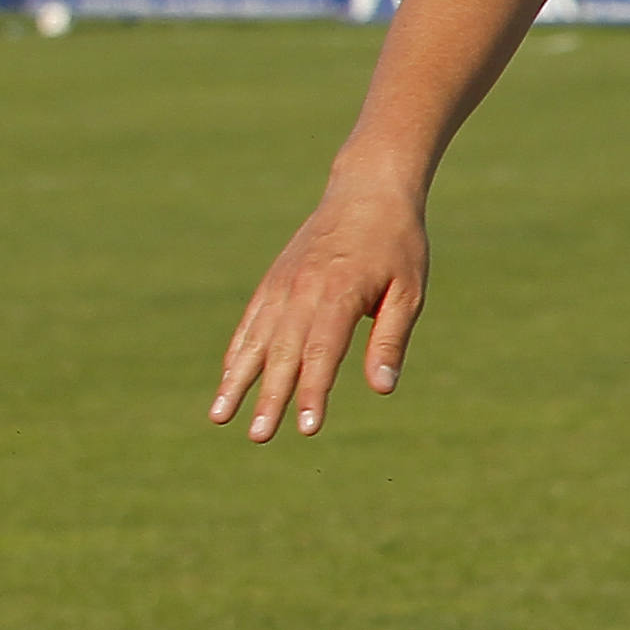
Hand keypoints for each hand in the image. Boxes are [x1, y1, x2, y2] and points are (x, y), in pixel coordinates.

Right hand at [210, 183, 428, 443]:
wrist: (366, 192)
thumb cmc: (397, 246)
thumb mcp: (409, 292)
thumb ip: (390, 340)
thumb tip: (382, 389)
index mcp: (340, 294)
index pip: (323, 353)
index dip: (314, 392)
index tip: (307, 428)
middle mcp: (302, 291)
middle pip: (283, 354)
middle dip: (269, 398)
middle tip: (259, 437)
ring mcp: (282, 286)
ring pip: (255, 340)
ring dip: (237, 380)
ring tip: (219, 416)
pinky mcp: (273, 282)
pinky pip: (251, 323)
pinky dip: (238, 352)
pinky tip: (228, 379)